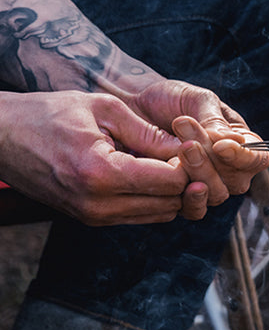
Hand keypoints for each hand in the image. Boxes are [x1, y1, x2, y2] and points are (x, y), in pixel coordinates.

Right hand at [0, 91, 191, 225]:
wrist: (1, 138)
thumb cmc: (49, 115)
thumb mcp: (103, 109)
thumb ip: (149, 132)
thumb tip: (189, 148)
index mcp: (102, 174)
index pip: (171, 182)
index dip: (188, 163)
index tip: (188, 143)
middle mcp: (99, 204)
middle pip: (171, 202)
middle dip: (185, 180)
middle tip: (184, 153)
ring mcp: (94, 217)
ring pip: (160, 214)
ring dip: (171, 192)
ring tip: (166, 161)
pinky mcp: (92, 220)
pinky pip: (140, 216)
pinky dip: (153, 198)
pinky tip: (149, 173)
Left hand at [127, 79, 268, 203]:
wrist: (132, 107)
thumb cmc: (169, 99)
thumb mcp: (195, 99)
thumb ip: (214, 120)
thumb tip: (234, 142)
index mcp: (239, 141)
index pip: (258, 158)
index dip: (244, 157)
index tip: (220, 146)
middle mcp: (228, 167)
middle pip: (237, 181)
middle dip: (213, 163)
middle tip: (187, 143)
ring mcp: (207, 184)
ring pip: (217, 195)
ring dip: (199, 176)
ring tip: (179, 151)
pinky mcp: (183, 197)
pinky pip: (195, 210)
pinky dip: (189, 200)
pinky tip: (173, 183)